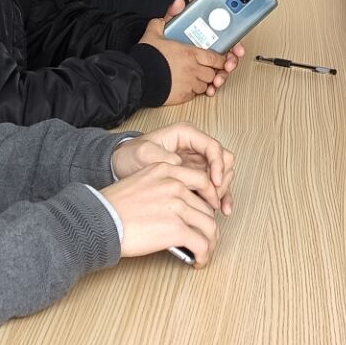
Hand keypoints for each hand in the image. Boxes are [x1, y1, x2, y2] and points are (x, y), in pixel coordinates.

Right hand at [101, 152, 221, 263]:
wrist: (99, 220)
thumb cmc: (112, 207)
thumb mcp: (140, 183)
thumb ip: (162, 188)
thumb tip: (179, 210)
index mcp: (166, 170)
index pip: (202, 181)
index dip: (210, 199)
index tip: (209, 211)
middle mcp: (175, 185)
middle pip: (207, 208)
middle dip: (208, 226)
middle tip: (205, 239)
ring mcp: (177, 206)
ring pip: (209, 226)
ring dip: (209, 243)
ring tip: (204, 253)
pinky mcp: (176, 229)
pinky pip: (201, 244)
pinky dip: (204, 255)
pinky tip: (198, 261)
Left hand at [113, 121, 236, 213]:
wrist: (122, 165)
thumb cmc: (131, 155)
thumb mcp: (143, 153)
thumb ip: (163, 158)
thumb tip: (181, 165)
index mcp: (186, 135)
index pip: (212, 147)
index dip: (217, 165)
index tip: (214, 183)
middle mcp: (195, 147)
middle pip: (223, 160)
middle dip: (222, 179)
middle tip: (214, 198)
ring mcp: (197, 162)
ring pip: (222, 173)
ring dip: (224, 190)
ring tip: (219, 208)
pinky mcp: (195, 177)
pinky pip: (214, 185)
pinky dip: (220, 196)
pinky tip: (222, 209)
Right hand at [143, 2, 232, 103]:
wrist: (137, 77)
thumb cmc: (147, 56)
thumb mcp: (154, 31)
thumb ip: (167, 17)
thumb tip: (178, 4)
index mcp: (191, 53)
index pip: (216, 58)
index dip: (220, 59)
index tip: (220, 59)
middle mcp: (193, 69)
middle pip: (213, 73)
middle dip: (212, 71)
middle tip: (206, 68)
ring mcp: (189, 84)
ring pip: (205, 85)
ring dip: (203, 81)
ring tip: (196, 77)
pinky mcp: (182, 96)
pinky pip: (194, 94)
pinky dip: (193, 91)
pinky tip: (187, 86)